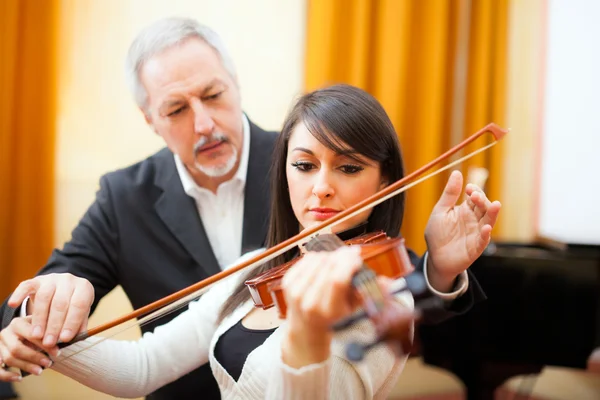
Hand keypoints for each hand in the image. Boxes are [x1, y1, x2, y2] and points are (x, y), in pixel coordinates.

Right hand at [0, 316, 58, 380]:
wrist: (18, 331)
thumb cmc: (34, 329)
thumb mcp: (40, 324)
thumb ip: (47, 329)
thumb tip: (64, 338)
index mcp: (17, 323)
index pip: (30, 334)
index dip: (44, 344)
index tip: (57, 352)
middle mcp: (5, 334)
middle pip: (17, 348)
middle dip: (34, 357)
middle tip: (49, 363)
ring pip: (9, 359)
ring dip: (26, 366)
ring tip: (40, 371)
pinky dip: (7, 376)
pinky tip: (20, 378)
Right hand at [7, 273, 93, 346]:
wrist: (64, 287)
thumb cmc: (74, 305)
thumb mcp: (81, 313)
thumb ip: (78, 326)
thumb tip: (71, 340)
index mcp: (84, 287)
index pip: (79, 305)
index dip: (72, 322)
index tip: (65, 339)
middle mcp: (68, 280)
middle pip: (60, 303)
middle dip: (54, 325)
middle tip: (49, 342)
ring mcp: (52, 278)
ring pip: (44, 297)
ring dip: (40, 319)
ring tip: (36, 336)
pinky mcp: (36, 280)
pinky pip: (26, 286)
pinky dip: (19, 295)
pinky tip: (13, 305)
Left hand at [280, 246, 362, 367]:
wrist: (306, 326)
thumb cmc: (334, 316)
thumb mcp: (353, 309)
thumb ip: (368, 294)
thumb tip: (386, 283)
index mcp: (327, 312)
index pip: (337, 280)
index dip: (349, 264)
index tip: (357, 256)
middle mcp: (309, 302)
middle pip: (328, 267)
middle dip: (342, 256)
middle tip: (351, 252)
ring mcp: (296, 292)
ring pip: (318, 260)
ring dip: (331, 255)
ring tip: (338, 260)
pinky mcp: (288, 282)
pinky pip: (306, 259)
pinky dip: (318, 257)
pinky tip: (324, 262)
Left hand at [424, 170, 500, 290]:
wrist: (436, 258)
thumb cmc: (438, 234)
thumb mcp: (440, 211)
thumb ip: (449, 194)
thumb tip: (456, 172)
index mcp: (466, 210)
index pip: (475, 197)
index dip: (474, 191)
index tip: (469, 188)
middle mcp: (474, 220)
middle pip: (484, 207)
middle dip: (482, 200)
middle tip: (475, 195)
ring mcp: (477, 233)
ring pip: (488, 221)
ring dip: (492, 213)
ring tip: (496, 205)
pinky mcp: (475, 247)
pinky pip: (482, 240)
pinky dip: (485, 235)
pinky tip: (486, 228)